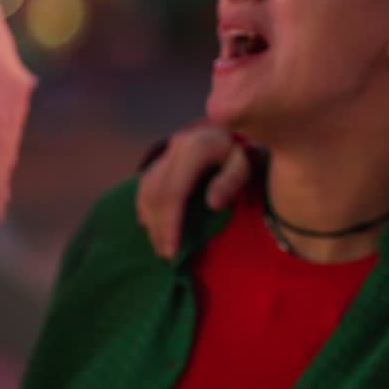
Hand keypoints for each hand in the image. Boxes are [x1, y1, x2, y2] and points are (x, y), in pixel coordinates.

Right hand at [136, 124, 250, 258]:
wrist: (233, 132)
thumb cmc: (241, 154)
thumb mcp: (244, 165)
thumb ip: (230, 182)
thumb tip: (212, 204)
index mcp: (196, 147)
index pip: (173, 191)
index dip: (169, 222)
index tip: (172, 251)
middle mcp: (175, 147)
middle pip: (156, 193)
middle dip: (158, 228)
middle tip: (166, 256)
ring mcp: (166, 151)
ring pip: (146, 189)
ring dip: (150, 221)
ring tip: (160, 246)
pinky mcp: (161, 158)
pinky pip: (145, 185)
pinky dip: (146, 208)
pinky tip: (152, 226)